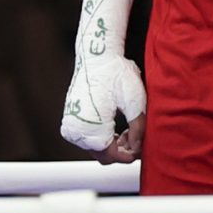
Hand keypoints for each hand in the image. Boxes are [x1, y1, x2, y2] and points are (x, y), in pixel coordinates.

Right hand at [58, 0, 146, 162]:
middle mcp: (75, 129)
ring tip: (129, 128)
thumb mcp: (135, 101)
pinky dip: (104, 137)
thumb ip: (138, 128)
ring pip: (96, 149)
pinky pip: (89, 139)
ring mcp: (70, 125)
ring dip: (113, 144)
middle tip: (137, 135)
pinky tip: (117, 126)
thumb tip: (137, 149)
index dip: (129, 155)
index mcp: (90, 126)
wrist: (97, 57)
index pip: (110, 155)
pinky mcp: (71, 120)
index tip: (142, 146)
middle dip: (122, 150)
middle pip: (103, 155)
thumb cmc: (117, 74)